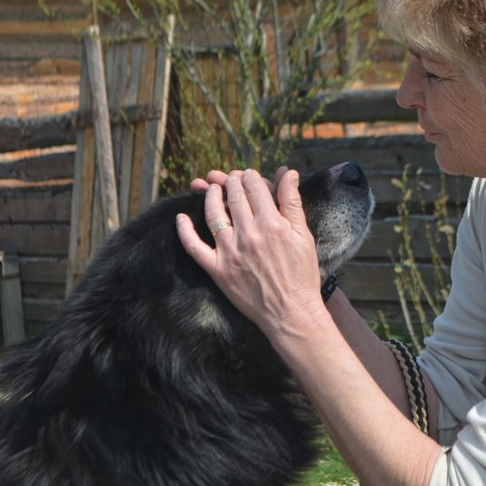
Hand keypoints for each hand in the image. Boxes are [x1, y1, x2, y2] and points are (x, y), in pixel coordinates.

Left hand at [176, 169, 322, 334]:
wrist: (292, 313)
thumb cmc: (302, 274)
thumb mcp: (304, 234)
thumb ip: (292, 201)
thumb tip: (287, 172)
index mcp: (272, 223)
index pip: (254, 188)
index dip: (250, 177)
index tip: (248, 175)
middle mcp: (249, 234)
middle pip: (233, 196)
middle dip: (231, 182)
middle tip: (231, 179)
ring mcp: (230, 252)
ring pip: (213, 214)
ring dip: (209, 196)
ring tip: (211, 189)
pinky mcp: (218, 270)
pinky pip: (194, 247)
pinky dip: (185, 230)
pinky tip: (181, 217)